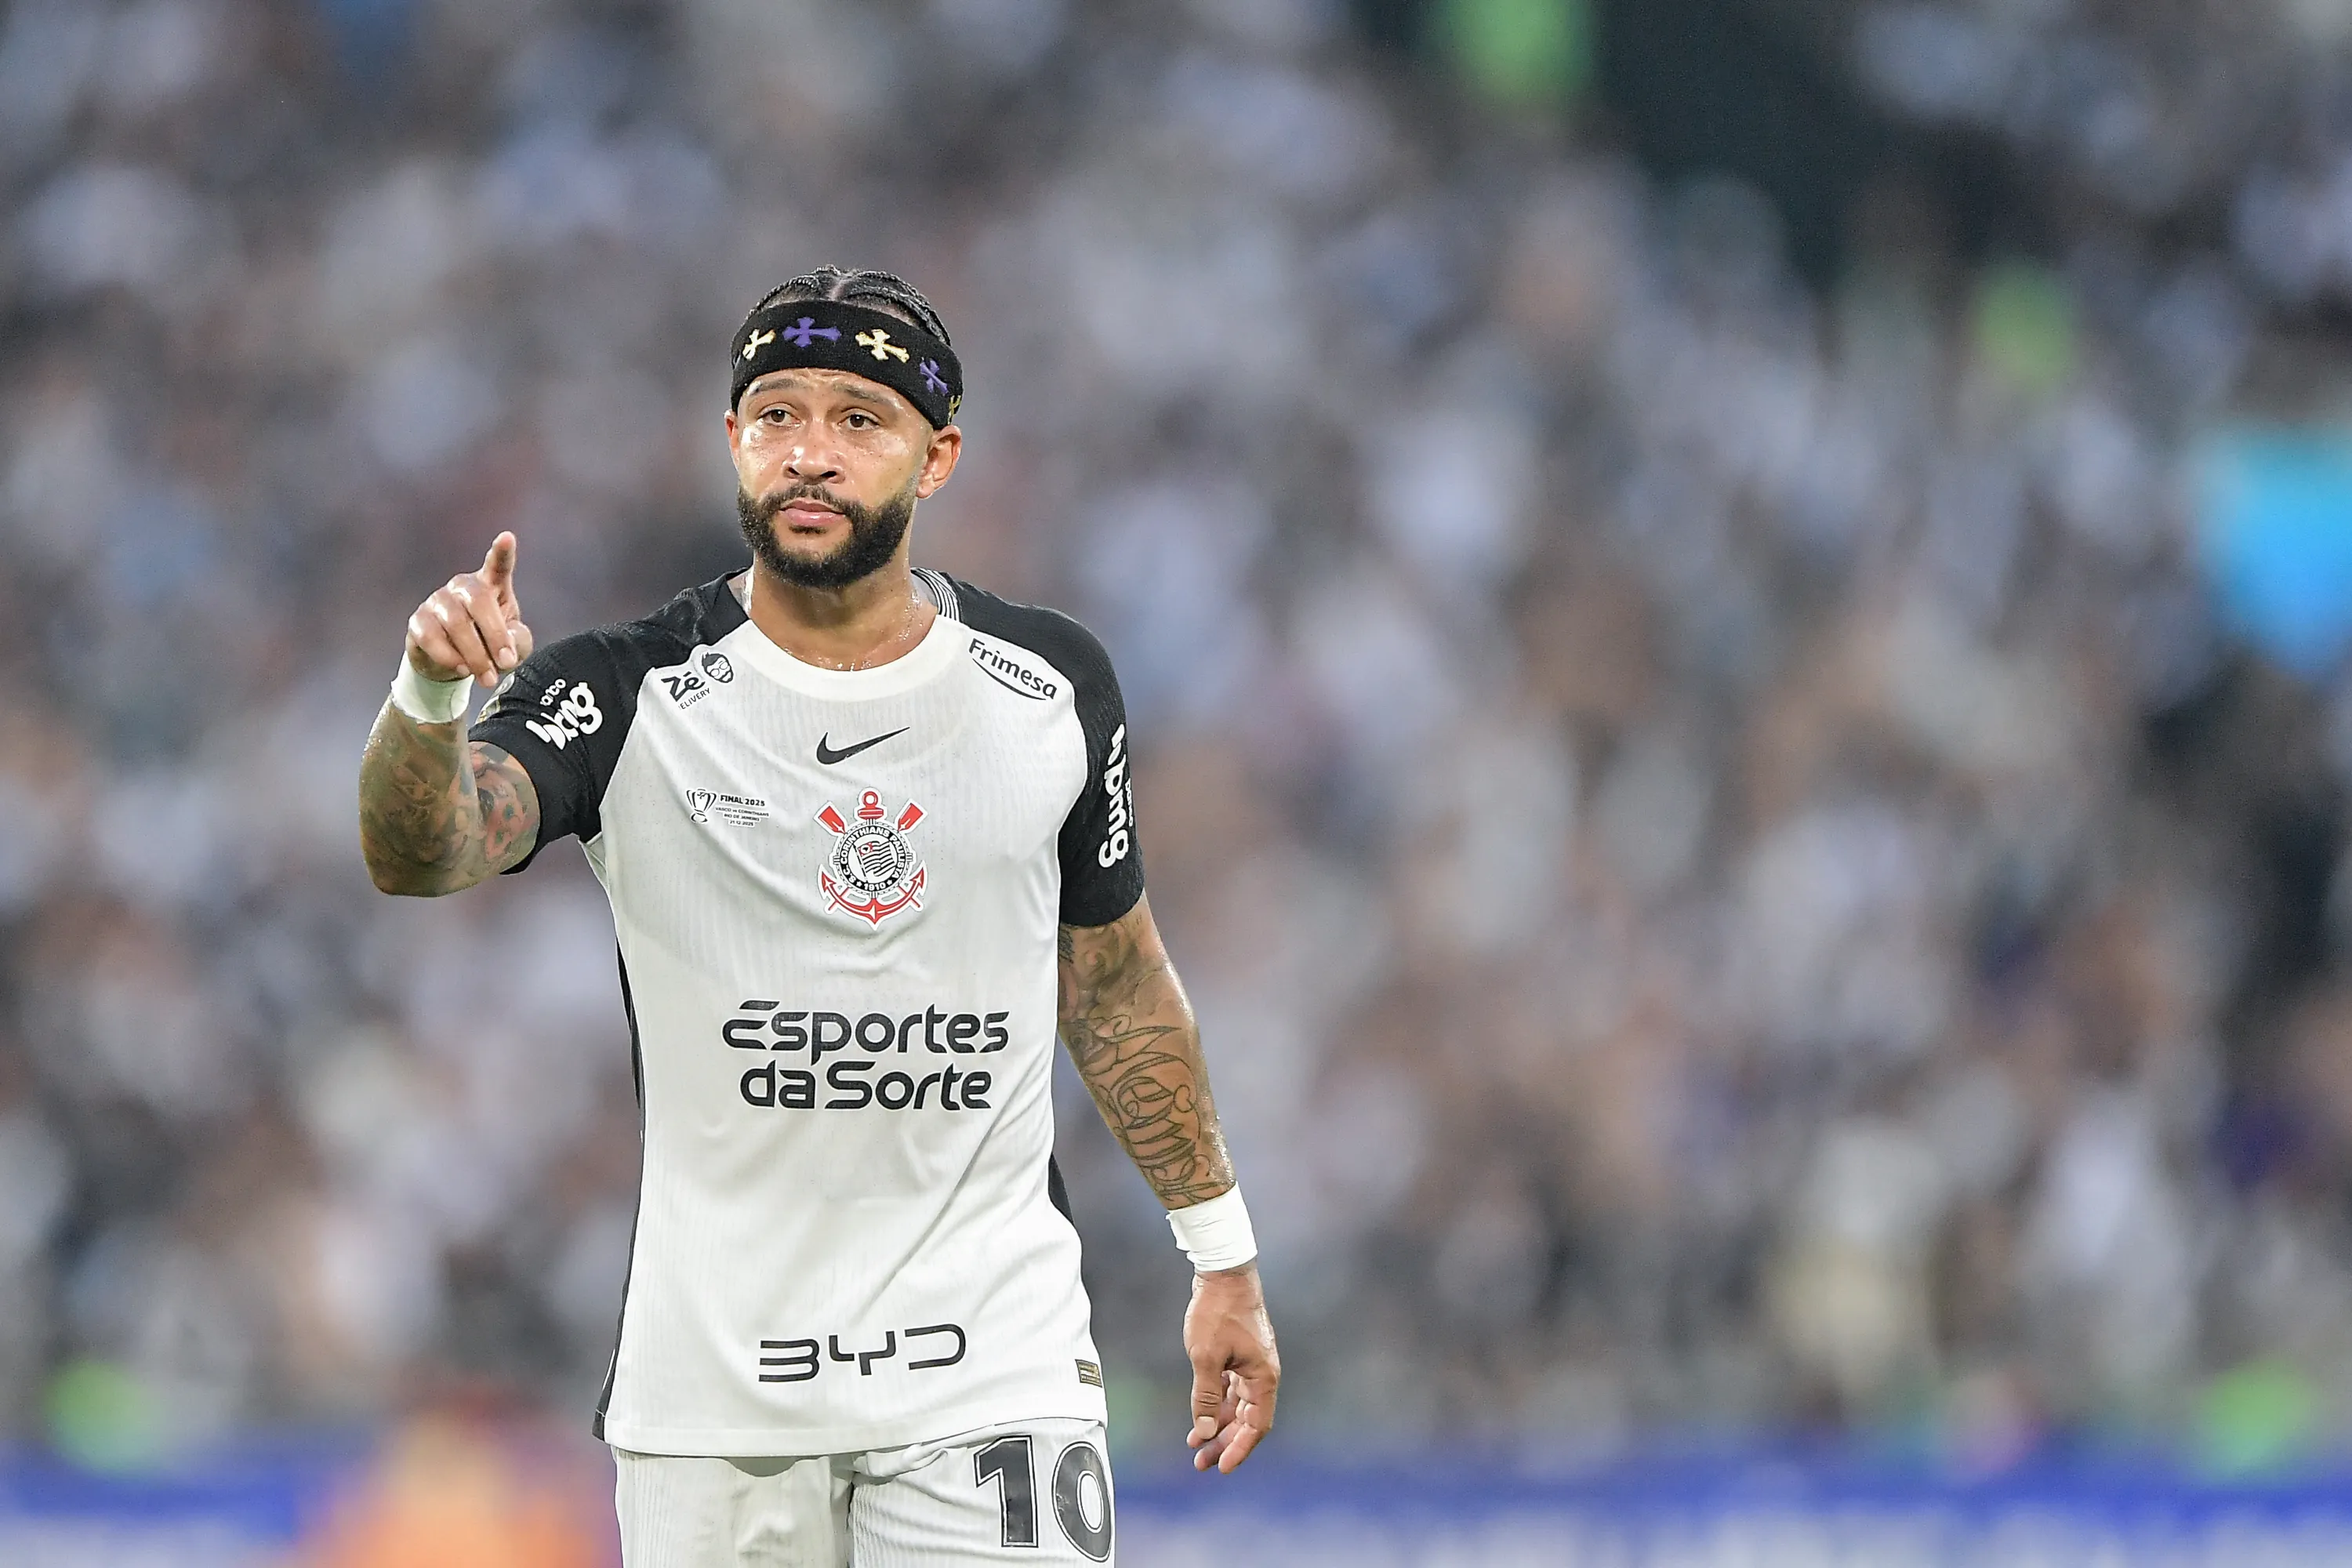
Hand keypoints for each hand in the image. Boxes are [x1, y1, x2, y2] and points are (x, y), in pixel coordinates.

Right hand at [407, 533, 531, 686]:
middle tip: (506, 664)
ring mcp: (438, 601)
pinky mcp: (418, 621)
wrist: (454, 665)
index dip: (502, 552)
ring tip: (488, 678)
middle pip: (478, 600)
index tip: (506, 537)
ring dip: (475, 655)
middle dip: (495, 635)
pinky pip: (432, 638)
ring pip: (456, 623)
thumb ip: (518, 642)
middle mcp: (462, 587)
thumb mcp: (514, 646)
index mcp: (491, 586)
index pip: (497, 565)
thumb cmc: (490, 646)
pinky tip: (461, 669)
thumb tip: (506, 647)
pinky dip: (450, 657)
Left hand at [1183, 1262, 1277, 1472]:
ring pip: (1237, 1406)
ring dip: (1218, 1426)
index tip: (1222, 1468)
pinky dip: (1216, 1405)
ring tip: (1196, 1446)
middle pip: (1246, 1420)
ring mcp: (1252, 1365)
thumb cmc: (1217, 1312)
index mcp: (1263, 1378)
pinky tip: (1200, 1417)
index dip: (1239, 1449)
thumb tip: (1204, 1432)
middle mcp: (1262, 1375)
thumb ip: (1205, 1396)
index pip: (1256, 1426)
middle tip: (1201, 1463)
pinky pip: (1231, 1390)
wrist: (1223, 1272)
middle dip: (1224, 1442)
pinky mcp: (1240, 1355)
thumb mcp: (1206, 1357)